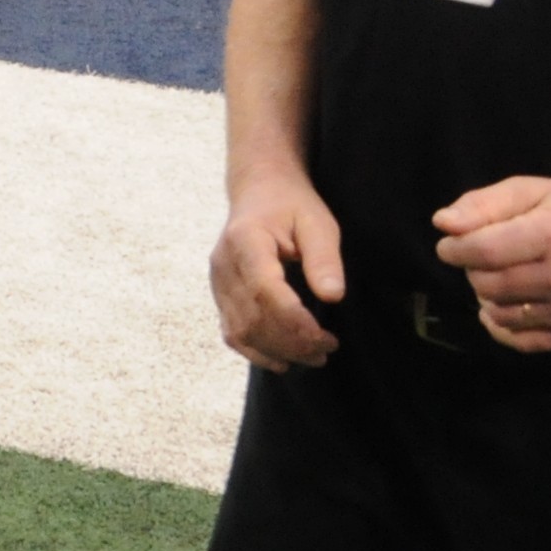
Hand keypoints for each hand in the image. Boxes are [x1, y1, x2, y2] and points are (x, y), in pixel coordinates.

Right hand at [209, 177, 348, 371]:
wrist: (258, 191)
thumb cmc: (291, 205)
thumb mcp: (317, 222)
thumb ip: (324, 258)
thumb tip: (333, 296)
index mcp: (245, 241)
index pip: (265, 291)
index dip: (294, 321)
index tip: (326, 337)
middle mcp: (223, 264)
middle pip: (253, 318)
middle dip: (292, 342)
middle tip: (328, 348)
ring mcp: (217, 281)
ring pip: (241, 331)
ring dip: (278, 352)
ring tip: (314, 356)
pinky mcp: (220, 294)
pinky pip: (231, 332)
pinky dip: (256, 352)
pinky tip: (283, 360)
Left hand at [434, 177, 550, 351]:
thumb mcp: (532, 190)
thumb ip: (483, 204)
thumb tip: (441, 224)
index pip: (483, 252)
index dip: (454, 249)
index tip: (449, 245)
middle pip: (488, 284)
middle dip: (471, 270)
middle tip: (481, 257)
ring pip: (500, 313)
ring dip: (486, 296)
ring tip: (500, 276)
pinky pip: (524, 341)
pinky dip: (501, 326)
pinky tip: (499, 307)